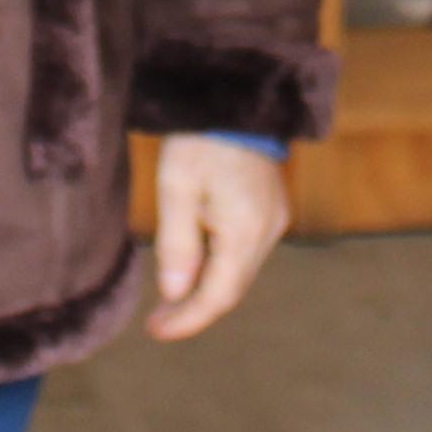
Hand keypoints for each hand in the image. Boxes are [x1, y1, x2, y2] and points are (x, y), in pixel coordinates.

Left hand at [147, 138, 289, 341]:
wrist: (234, 99)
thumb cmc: (200, 138)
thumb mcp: (175, 188)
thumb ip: (176, 244)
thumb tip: (174, 294)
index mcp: (244, 228)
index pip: (219, 295)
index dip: (188, 320)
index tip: (157, 332)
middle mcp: (267, 230)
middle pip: (232, 289)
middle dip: (194, 309)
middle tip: (158, 322)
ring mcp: (274, 221)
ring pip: (239, 274)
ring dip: (206, 289)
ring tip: (169, 300)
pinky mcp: (271, 212)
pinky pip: (245, 254)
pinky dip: (218, 268)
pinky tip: (194, 266)